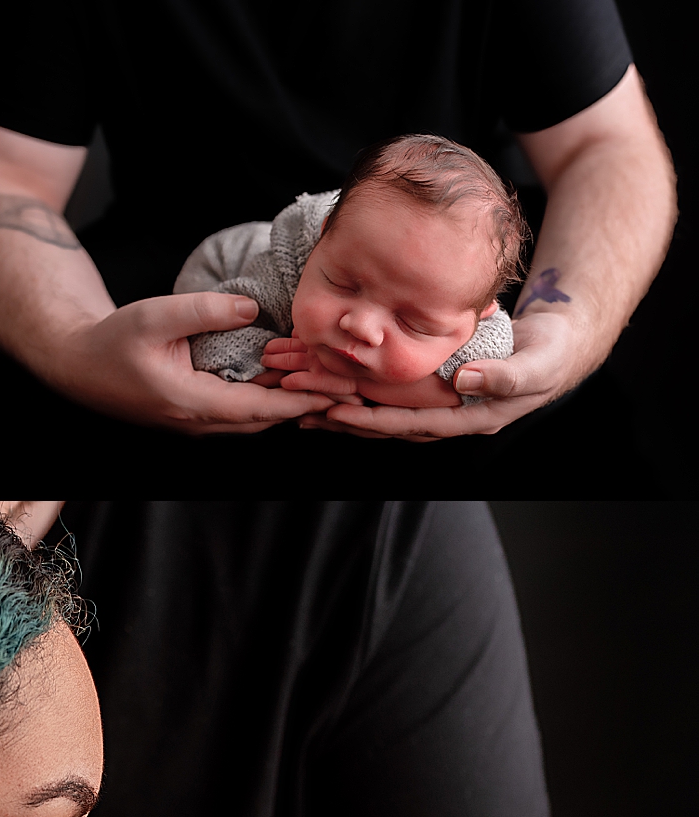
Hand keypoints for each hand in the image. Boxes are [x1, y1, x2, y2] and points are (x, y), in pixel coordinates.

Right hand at [43, 293, 336, 435]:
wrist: (79, 364)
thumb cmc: (113, 340)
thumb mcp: (155, 314)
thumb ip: (206, 310)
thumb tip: (255, 309)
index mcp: (190, 404)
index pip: (259, 409)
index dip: (302, 400)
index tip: (339, 392)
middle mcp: (196, 422)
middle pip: (264, 420)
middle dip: (305, 403)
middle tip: (348, 382)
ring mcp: (195, 422)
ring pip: (254, 419)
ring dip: (288, 401)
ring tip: (327, 380)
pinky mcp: (194, 414)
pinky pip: (241, 412)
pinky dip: (268, 398)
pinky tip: (289, 376)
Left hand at [296, 309, 581, 440]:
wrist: (559, 344)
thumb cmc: (552, 353)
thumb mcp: (537, 362)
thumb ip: (504, 374)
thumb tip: (462, 381)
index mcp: (470, 418)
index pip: (411, 424)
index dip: (374, 420)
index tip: (338, 412)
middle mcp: (449, 418)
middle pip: (389, 426)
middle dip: (346, 421)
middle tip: (305, 412)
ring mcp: (441, 406)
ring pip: (386, 414)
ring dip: (348, 411)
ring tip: (307, 406)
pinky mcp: (436, 391)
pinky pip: (394, 396)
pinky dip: (364, 392)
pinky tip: (337, 387)